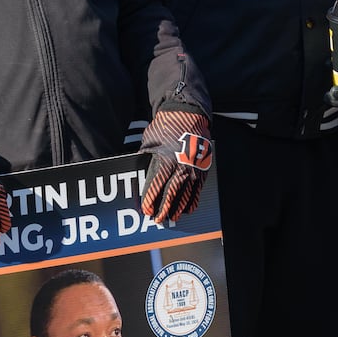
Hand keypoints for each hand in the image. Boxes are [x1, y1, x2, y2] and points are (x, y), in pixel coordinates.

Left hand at [140, 105, 213, 223]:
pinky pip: (198, 189)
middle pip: (172, 194)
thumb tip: (135, 169)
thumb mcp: (150, 140)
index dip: (151, 199)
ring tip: (173, 218)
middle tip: (158, 219)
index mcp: (167, 159)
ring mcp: (194, 168)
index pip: (157, 185)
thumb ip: (144, 156)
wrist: (189, 117)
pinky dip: (193, 201)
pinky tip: (188, 209)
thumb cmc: (166, 127)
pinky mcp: (202, 168)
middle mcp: (182, 166)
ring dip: (179, 208)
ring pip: (187, 194)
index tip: (146, 210)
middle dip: (164, 209)